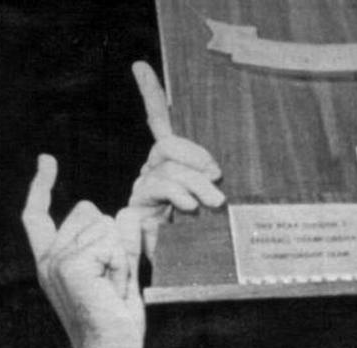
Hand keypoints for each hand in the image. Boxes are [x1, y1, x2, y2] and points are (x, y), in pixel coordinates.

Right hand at [23, 155, 143, 347]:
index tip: (47, 160)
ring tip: (112, 289)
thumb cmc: (115, 326)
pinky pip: (110, 242)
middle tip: (112, 283)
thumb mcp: (122, 278)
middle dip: (112, 240)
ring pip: (103, 224)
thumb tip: (126, 212)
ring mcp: (57, 260)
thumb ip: (123, 246)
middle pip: (89, 211)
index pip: (38, 215)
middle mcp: (49, 258)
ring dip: (119, 255)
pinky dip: (120, 264)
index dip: (43, 186)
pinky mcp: (71, 264)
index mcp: (53, 261)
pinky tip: (112, 289)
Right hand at [129, 61, 225, 260]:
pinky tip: (190, 207)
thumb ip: (212, 182)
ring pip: (167, 167)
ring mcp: (144, 187)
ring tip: (214, 202)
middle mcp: (153, 170)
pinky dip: (177, 193)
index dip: (151, 95)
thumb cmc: (205, 234)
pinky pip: (157, 186)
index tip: (140, 67)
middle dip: (195, 157)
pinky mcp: (138, 206)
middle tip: (218, 178)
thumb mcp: (214, 202)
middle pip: (168, 144)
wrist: (184, 271)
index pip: (159, 122)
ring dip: (194, 182)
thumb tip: (217, 172)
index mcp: (171, 163)